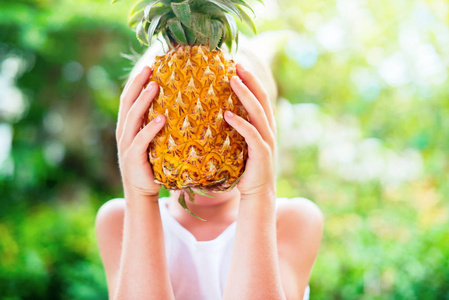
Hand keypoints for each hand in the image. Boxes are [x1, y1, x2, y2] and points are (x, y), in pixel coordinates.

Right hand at [116, 66, 165, 198]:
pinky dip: (150, 128)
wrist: (142, 192)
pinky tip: (161, 118)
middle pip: (128, 102)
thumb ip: (157, 126)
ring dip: (144, 100)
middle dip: (138, 84)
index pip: (129, 99)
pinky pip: (141, 140)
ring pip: (133, 117)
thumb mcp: (153, 142)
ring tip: (155, 86)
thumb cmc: (152, 164)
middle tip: (150, 68)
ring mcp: (126, 145)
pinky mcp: (133, 158)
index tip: (149, 66)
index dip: (136, 82)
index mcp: (127, 126)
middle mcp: (124, 132)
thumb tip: (178, 107)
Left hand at [224, 64, 276, 198]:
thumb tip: (214, 114)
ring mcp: (267, 141)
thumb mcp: (239, 146)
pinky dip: (240, 123)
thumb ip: (233, 130)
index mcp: (264, 126)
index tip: (237, 65)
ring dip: (245, 95)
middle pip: (261, 99)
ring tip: (232, 81)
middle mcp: (268, 130)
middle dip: (250, 80)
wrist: (257, 194)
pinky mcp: (262, 153)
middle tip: (236, 64)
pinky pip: (251, 134)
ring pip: (258, 112)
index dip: (251, 80)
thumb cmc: (245, 170)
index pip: (260, 97)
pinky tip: (227, 114)